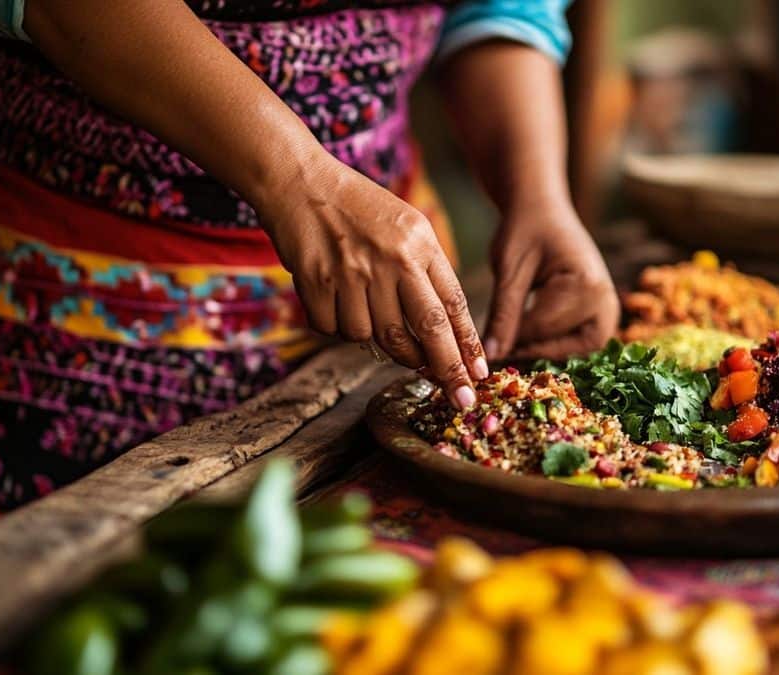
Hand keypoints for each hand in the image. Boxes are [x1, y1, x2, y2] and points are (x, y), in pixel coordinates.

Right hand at [259, 154, 486, 408]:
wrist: (300, 182)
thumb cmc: (357, 209)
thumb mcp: (406, 226)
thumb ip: (426, 273)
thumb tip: (443, 335)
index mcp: (420, 243)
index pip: (453, 304)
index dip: (468, 344)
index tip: (479, 374)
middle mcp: (392, 260)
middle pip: (427, 330)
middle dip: (448, 370)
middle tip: (461, 399)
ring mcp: (353, 273)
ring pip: (375, 338)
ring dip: (374, 339)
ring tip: (364, 308)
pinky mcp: (317, 283)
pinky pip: (335, 330)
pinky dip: (336, 325)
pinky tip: (334, 299)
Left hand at [485, 199, 618, 360]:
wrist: (542, 208)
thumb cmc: (525, 230)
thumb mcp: (509, 272)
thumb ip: (502, 315)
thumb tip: (492, 356)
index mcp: (586, 285)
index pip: (542, 329)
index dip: (510, 342)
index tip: (485, 348)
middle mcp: (605, 299)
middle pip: (564, 346)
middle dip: (531, 349)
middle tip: (500, 347)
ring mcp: (607, 307)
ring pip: (573, 349)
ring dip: (543, 348)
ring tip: (512, 339)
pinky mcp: (600, 313)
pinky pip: (577, 341)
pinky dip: (552, 341)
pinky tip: (525, 333)